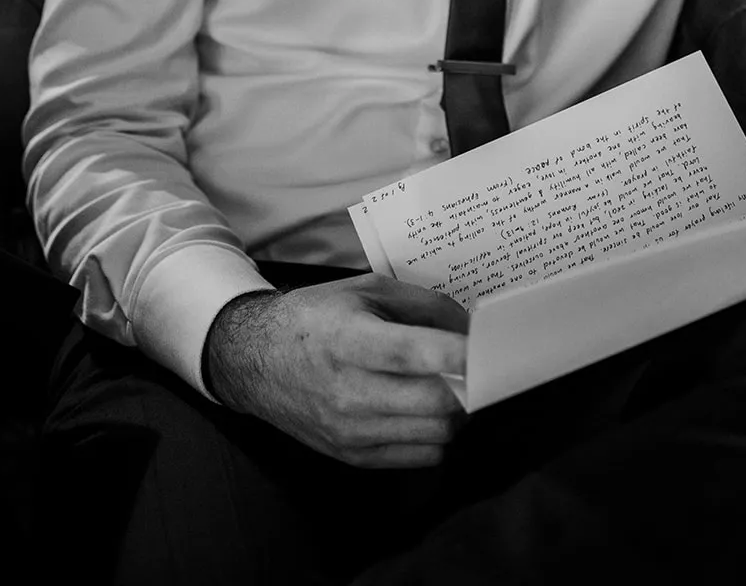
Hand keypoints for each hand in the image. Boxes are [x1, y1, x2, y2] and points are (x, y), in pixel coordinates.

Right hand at [204, 273, 467, 466]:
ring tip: (453, 387)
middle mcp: (347, 391)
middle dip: (469, 386)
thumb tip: (471, 329)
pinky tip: (428, 411)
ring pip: (435, 434)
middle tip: (479, 368)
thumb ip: (423, 305)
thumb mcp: (366, 289)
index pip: (413, 354)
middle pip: (435, 402)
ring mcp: (349, 430)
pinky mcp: (352, 455)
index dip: (458, 354)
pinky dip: (437, 435)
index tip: (490, 349)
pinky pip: (420, 456)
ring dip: (457, 412)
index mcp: (347, 340)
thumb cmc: (317, 317)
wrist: (255, 360)